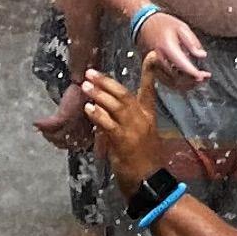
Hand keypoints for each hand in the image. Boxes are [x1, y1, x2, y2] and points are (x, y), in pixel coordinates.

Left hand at [77, 64, 167, 187]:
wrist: (150, 181)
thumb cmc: (145, 160)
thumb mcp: (140, 137)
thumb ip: (124, 123)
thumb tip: (104, 113)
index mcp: (149, 116)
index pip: (149, 90)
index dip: (149, 72)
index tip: (150, 54)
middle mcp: (143, 119)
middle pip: (125, 95)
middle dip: (107, 83)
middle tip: (91, 73)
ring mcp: (134, 130)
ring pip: (116, 106)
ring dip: (99, 95)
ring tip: (86, 86)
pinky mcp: (123, 141)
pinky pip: (108, 124)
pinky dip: (98, 115)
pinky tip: (88, 108)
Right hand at [132, 11, 213, 90]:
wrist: (144, 25)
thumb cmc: (163, 24)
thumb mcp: (182, 28)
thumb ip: (192, 43)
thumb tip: (202, 56)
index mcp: (167, 48)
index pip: (182, 66)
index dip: (193, 73)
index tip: (204, 76)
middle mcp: (159, 59)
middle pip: (177, 78)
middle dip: (192, 80)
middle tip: (205, 77)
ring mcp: (154, 65)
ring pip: (171, 83)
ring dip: (185, 85)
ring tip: (198, 81)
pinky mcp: (152, 69)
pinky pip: (165, 81)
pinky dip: (177, 84)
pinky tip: (187, 81)